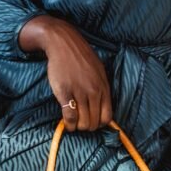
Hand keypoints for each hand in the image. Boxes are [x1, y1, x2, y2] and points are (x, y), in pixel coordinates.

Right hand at [18, 14, 112, 132]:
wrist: (63, 43)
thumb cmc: (81, 56)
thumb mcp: (99, 70)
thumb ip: (101, 88)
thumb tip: (103, 108)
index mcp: (103, 86)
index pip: (107, 117)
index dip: (99, 124)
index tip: (92, 121)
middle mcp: (93, 91)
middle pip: (94, 122)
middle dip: (87, 126)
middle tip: (80, 121)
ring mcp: (79, 92)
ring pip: (82, 123)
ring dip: (77, 126)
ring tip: (73, 122)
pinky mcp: (64, 92)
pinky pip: (69, 116)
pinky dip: (68, 124)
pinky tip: (66, 122)